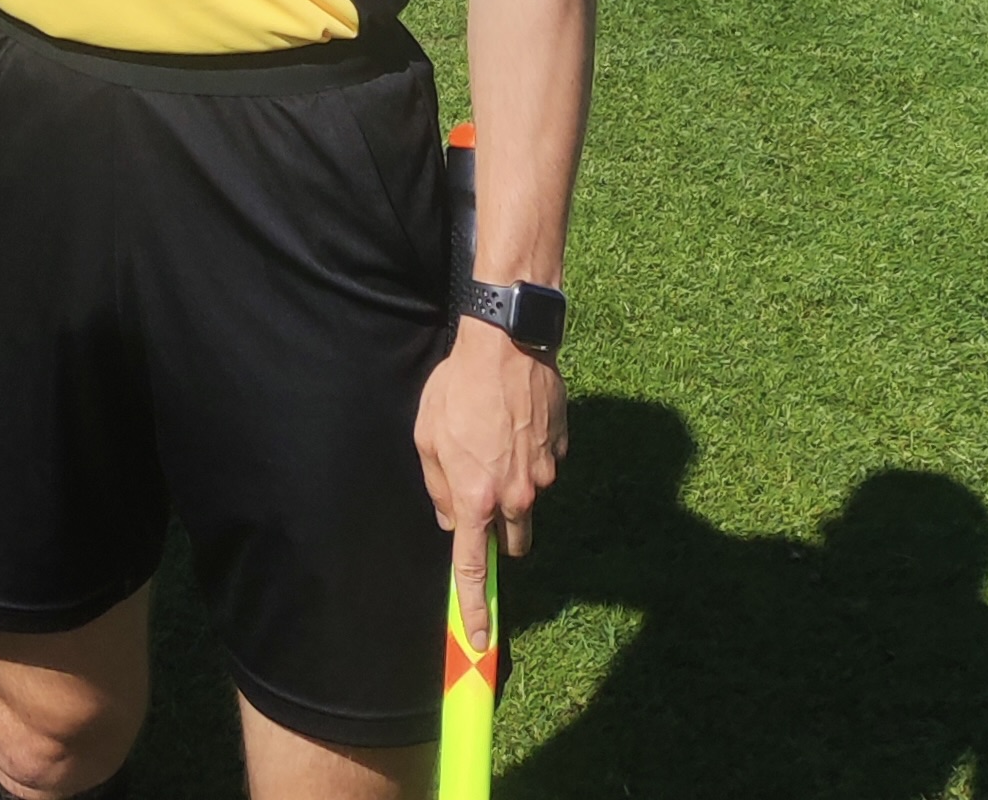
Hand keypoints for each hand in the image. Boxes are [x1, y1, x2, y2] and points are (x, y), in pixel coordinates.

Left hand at [413, 320, 565, 650]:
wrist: (507, 348)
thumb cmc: (457, 389)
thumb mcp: (427, 435)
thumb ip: (437, 486)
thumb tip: (450, 520)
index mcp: (475, 498)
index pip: (472, 568)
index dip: (474, 607)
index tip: (477, 639)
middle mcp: (515, 497)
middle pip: (510, 541)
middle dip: (496, 533)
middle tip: (481, 496)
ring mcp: (544, 477)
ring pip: (528, 503)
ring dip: (512, 490)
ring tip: (492, 441)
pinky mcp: (560, 454)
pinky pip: (542, 469)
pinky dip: (528, 457)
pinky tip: (512, 423)